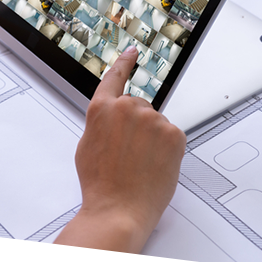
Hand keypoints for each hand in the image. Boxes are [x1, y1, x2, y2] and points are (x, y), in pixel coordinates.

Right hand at [53, 46, 185, 252]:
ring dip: (152, 138)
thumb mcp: (88, 146)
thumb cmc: (101, 184)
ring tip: (140, 163)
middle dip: (136, 125)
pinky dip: (166, 148)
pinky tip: (154, 164)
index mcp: (102, 108)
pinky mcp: (173, 134)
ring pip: (156, 123)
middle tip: (129, 152)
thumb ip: (101, 123)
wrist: (119, 209)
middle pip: (138, 106)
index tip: (132, 52)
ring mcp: (153, 119)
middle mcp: (127, 108)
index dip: (124, 62)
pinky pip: (171, 136)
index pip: (115, 76)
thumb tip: (113, 120)